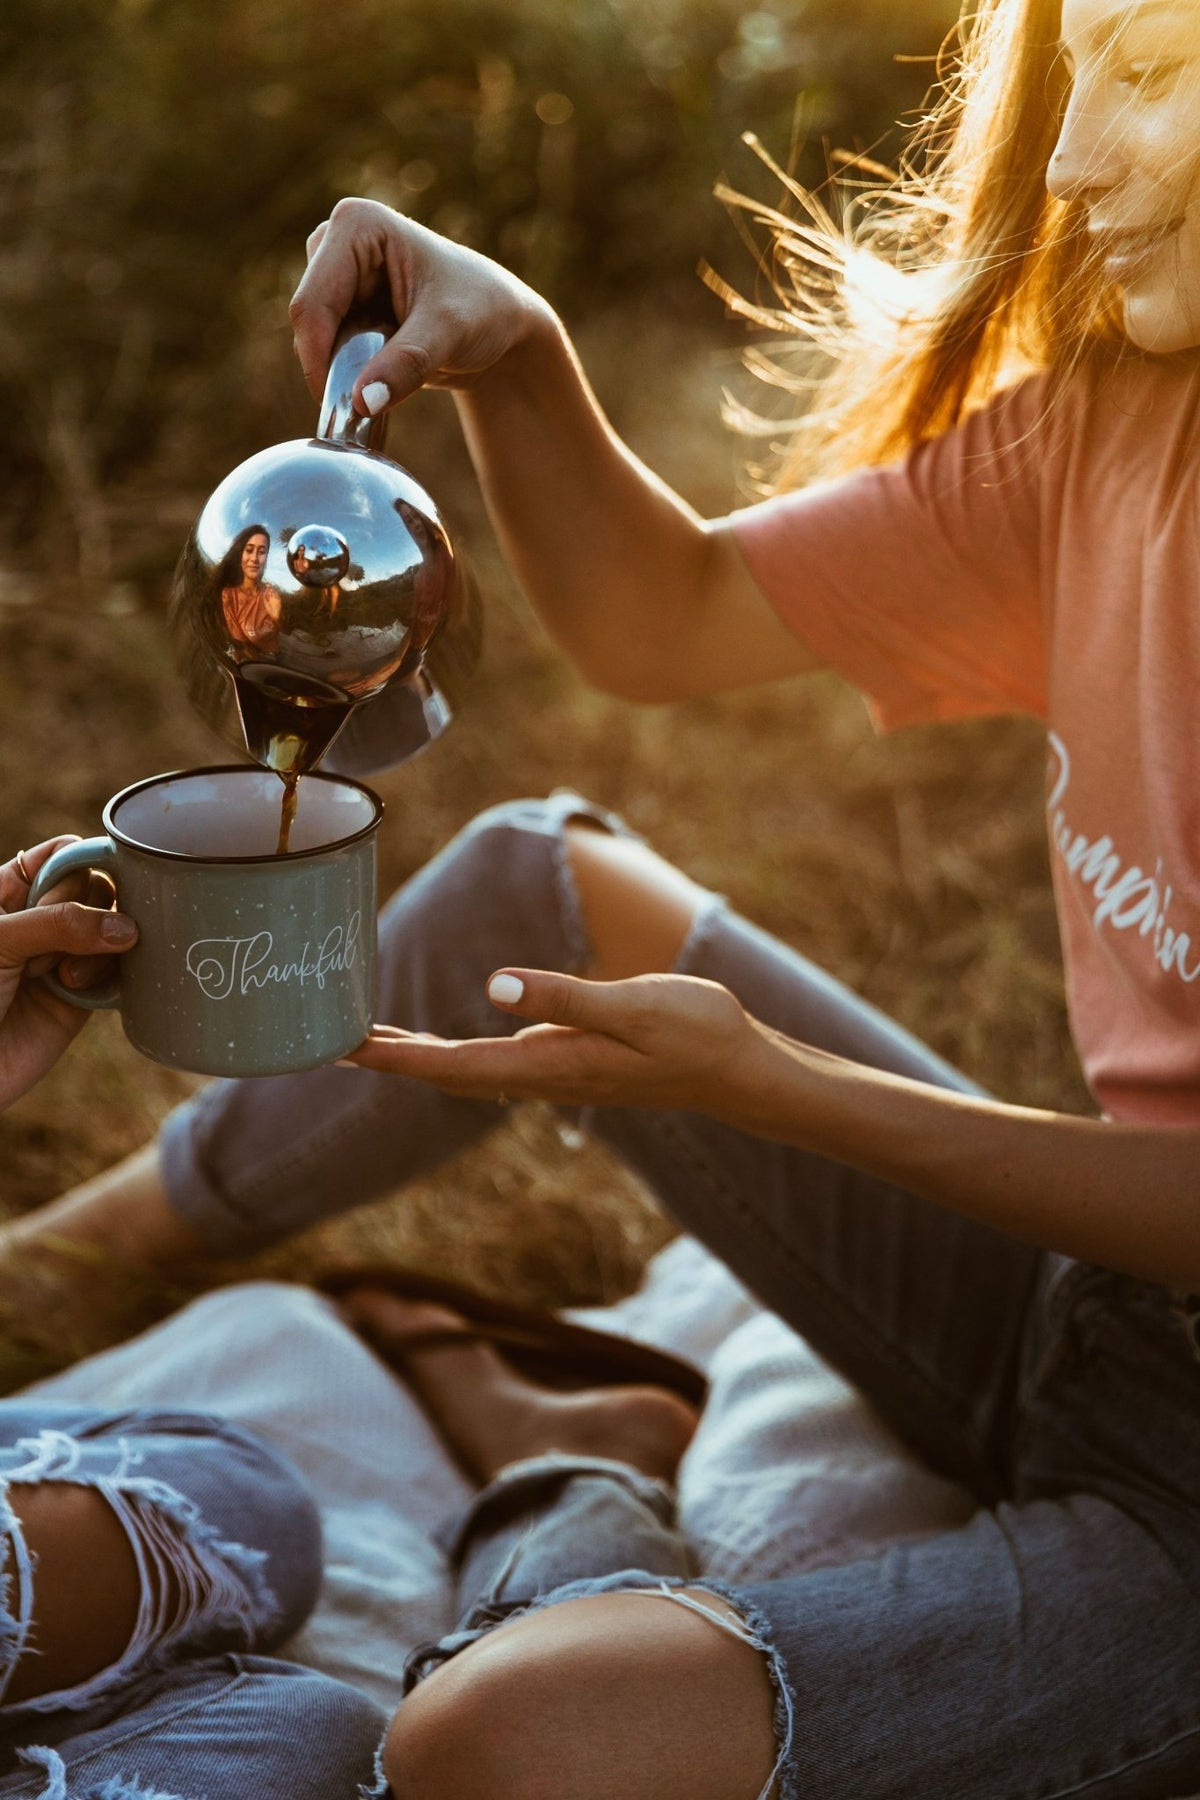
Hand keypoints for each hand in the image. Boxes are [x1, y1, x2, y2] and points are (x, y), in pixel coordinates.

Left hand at [0, 841, 137, 1112]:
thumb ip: (57, 923)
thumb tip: (127, 928)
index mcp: (6, 895)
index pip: (62, 857)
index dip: (77, 866)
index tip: (73, 891)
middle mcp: (38, 923)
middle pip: (96, 890)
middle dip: (88, 913)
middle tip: (56, 947)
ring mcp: (61, 960)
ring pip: (113, 932)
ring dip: (99, 950)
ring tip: (66, 978)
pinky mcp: (79, 1001)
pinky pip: (116, 976)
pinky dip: (115, 977)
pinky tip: (82, 988)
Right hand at [289, 197, 552, 413]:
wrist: (503, 325)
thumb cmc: (484, 312)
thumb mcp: (448, 335)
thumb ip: (405, 365)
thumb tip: (361, 403)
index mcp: (357, 225)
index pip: (313, 302)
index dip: (319, 358)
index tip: (346, 406)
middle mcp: (338, 241)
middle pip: (309, 320)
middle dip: (335, 364)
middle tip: (373, 401)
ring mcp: (338, 273)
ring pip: (316, 338)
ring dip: (343, 370)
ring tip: (395, 379)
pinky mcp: (344, 303)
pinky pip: (328, 348)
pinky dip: (348, 372)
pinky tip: (384, 380)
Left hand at [342, 968, 760, 1114]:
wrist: (740, 1068)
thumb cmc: (695, 1032)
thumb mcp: (633, 1006)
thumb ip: (564, 998)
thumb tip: (494, 986)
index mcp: (551, 1064)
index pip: (454, 1065)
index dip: (395, 1057)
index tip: (343, 1048)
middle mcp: (545, 1074)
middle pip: (448, 1073)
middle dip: (390, 1059)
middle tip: (328, 1043)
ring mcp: (557, 1071)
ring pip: (467, 1070)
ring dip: (415, 1057)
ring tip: (367, 1042)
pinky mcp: (571, 1060)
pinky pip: (493, 1061)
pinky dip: (453, 1052)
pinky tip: (440, 1047)